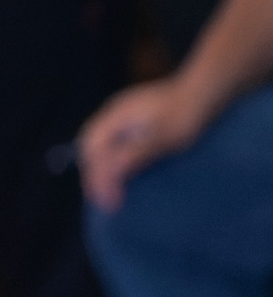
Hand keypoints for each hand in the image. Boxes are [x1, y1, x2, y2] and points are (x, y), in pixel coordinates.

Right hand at [77, 76, 212, 209]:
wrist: (204, 94)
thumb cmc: (186, 116)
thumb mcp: (163, 139)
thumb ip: (134, 154)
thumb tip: (108, 173)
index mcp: (114, 116)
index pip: (93, 150)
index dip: (96, 176)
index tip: (107, 201)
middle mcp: (113, 115)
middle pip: (91, 147)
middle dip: (94, 174)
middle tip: (104, 202)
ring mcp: (123, 117)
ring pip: (100, 145)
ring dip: (101, 168)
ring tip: (108, 192)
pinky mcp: (135, 122)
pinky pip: (113, 144)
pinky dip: (112, 161)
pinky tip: (121, 172)